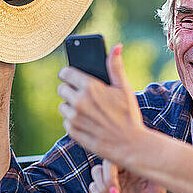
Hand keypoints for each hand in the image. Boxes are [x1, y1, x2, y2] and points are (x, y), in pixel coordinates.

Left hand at [58, 44, 145, 163]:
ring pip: (63, 106)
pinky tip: (89, 122)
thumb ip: (115, 67)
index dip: (69, 73)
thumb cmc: (129, 115)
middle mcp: (79, 102)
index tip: (72, 75)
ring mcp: (75, 118)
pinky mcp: (73, 132)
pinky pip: (66, 122)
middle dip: (70, 90)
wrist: (130, 145)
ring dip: (71, 106)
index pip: (66, 73)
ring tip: (88, 110)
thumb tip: (116, 46)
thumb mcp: (125, 89)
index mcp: (90, 88)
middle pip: (62, 89)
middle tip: (84, 95)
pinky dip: (75, 121)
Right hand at [89, 159, 166, 192]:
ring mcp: (113, 179)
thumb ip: (152, 171)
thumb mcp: (158, 187)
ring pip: (96, 172)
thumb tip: (147, 157)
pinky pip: (93, 186)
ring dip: (102, 188)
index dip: (115, 166)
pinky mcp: (105, 191)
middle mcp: (124, 169)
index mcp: (136, 164)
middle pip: (106, 162)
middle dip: (107, 179)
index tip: (119, 183)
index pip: (121, 153)